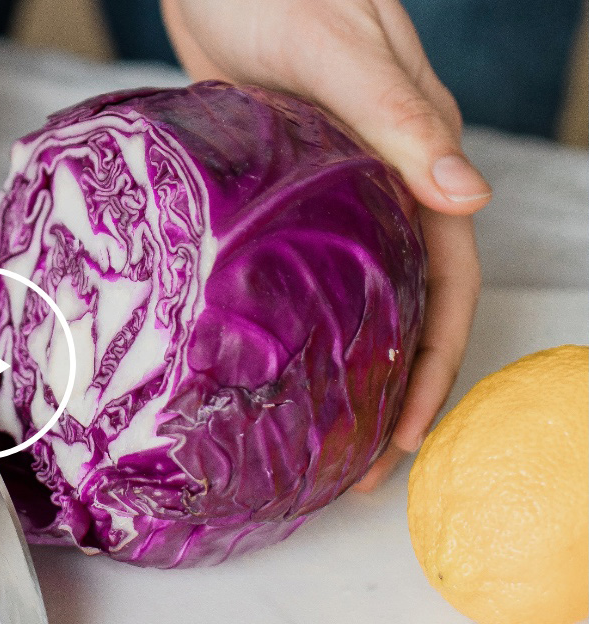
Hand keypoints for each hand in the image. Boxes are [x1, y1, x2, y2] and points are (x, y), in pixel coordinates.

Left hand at [162, 0, 489, 490]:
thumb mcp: (339, 48)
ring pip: (355, 292)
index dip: (433, 363)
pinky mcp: (281, 187)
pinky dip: (295, 318)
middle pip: (406, 303)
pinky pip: (301, 266)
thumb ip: (400, 116)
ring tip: (315, 433)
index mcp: (415, 156)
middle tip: (353, 464)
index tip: (405, 435)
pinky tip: (265, 358)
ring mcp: (331, 187)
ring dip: (344, 363)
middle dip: (391, 387)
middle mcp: (382, 181)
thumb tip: (469, 197)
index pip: (446, 281)